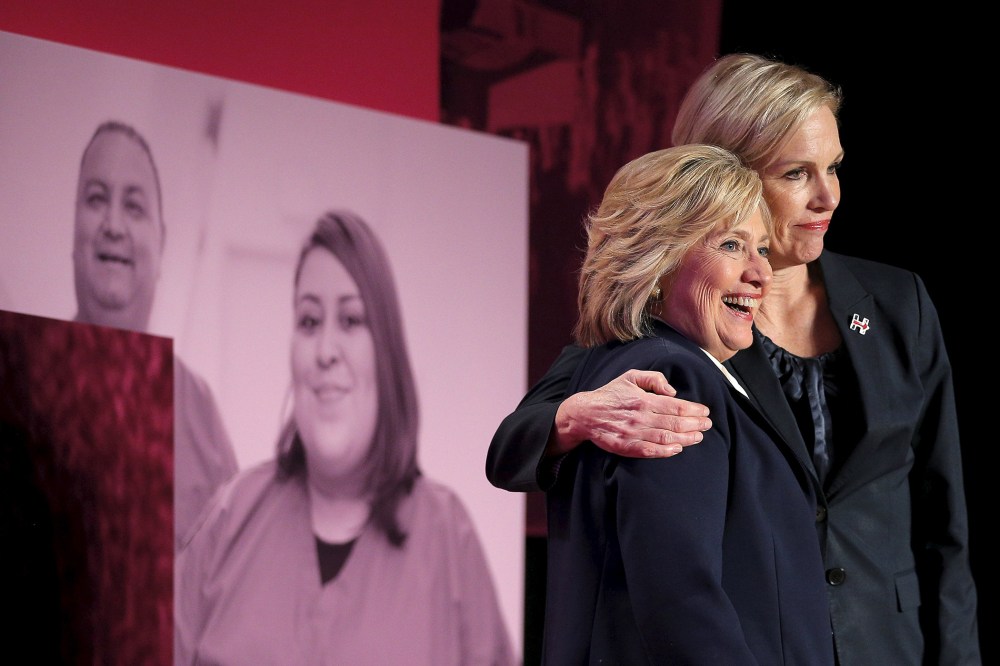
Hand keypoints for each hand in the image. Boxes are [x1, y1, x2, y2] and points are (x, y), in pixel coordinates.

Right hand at [549, 369, 710, 457]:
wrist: (584, 414)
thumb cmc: (610, 394)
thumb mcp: (630, 377)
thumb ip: (653, 379)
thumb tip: (671, 391)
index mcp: (643, 399)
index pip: (675, 406)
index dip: (693, 410)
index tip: (705, 411)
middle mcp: (639, 416)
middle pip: (674, 422)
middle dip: (695, 424)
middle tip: (708, 425)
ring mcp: (632, 433)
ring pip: (665, 437)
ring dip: (685, 438)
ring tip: (698, 437)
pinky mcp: (625, 446)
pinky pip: (649, 451)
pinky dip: (665, 451)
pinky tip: (678, 449)